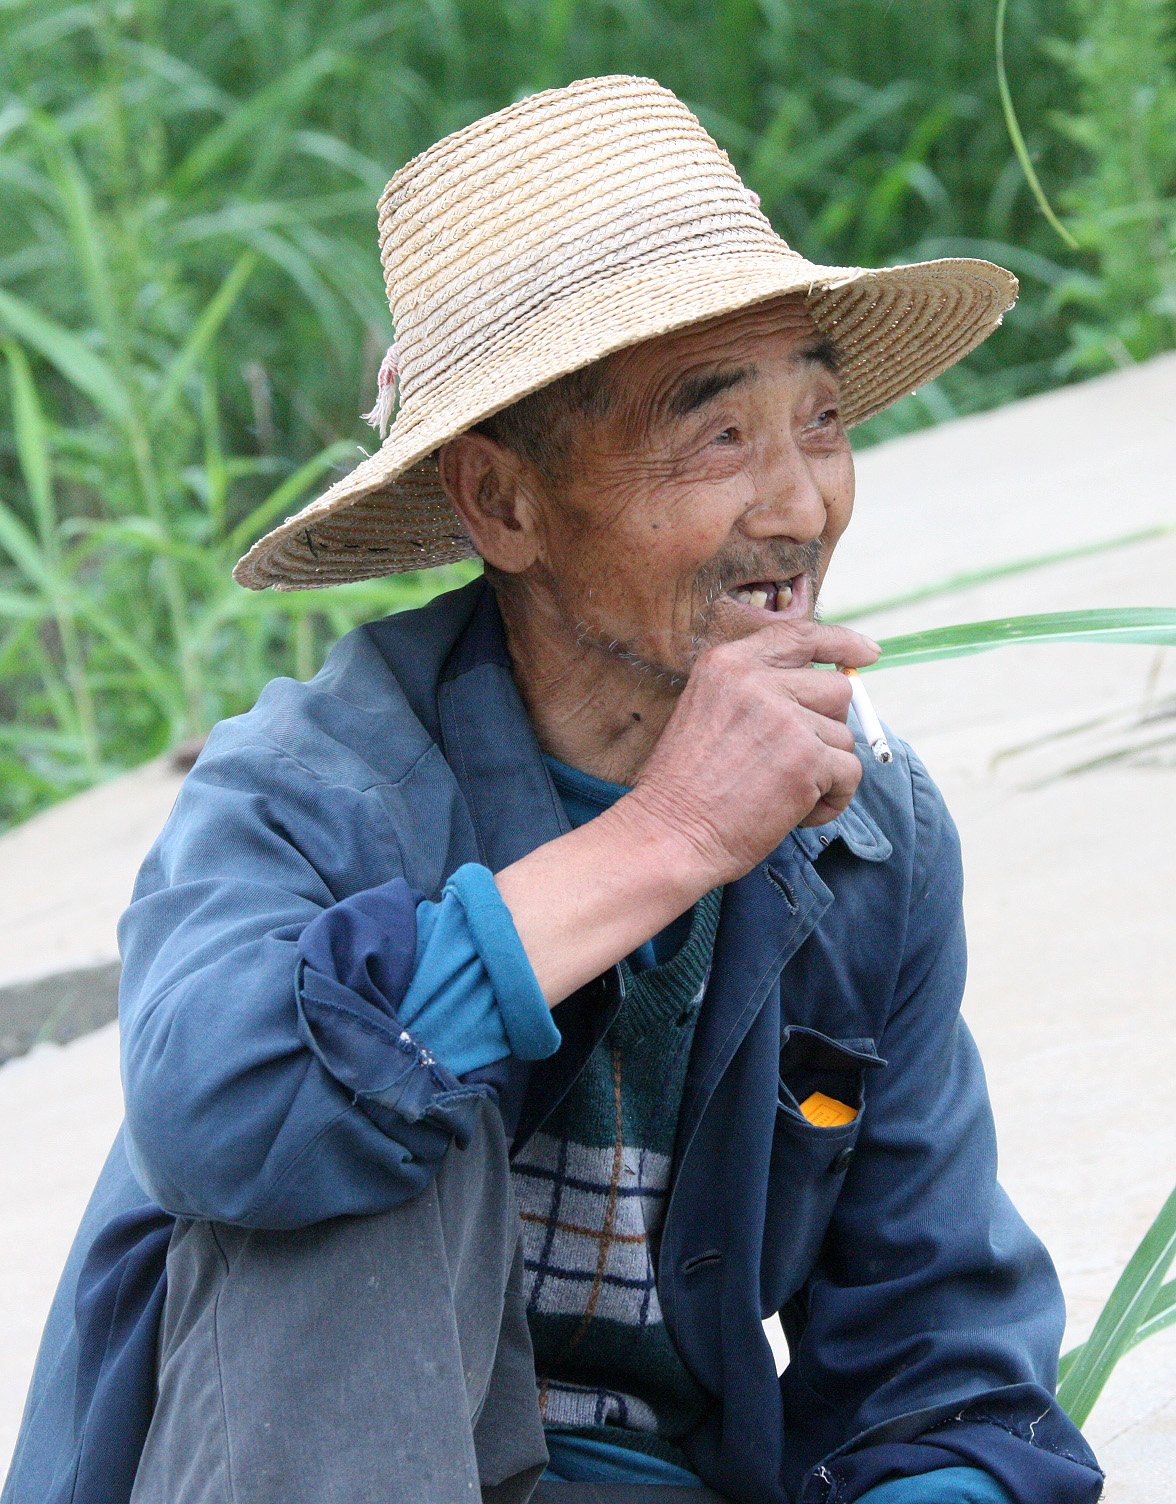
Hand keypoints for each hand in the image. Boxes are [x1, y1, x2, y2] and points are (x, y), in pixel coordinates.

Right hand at [625, 619, 880, 886]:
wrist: (668, 834)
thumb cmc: (684, 787)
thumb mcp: (709, 712)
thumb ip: (761, 692)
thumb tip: (832, 687)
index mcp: (728, 664)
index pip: (799, 635)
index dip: (841, 642)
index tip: (868, 653)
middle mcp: (757, 680)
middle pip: (836, 688)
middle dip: (828, 727)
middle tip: (794, 762)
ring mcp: (785, 717)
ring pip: (844, 736)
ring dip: (824, 771)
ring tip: (779, 794)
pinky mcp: (808, 758)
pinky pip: (850, 773)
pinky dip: (832, 801)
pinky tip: (793, 813)